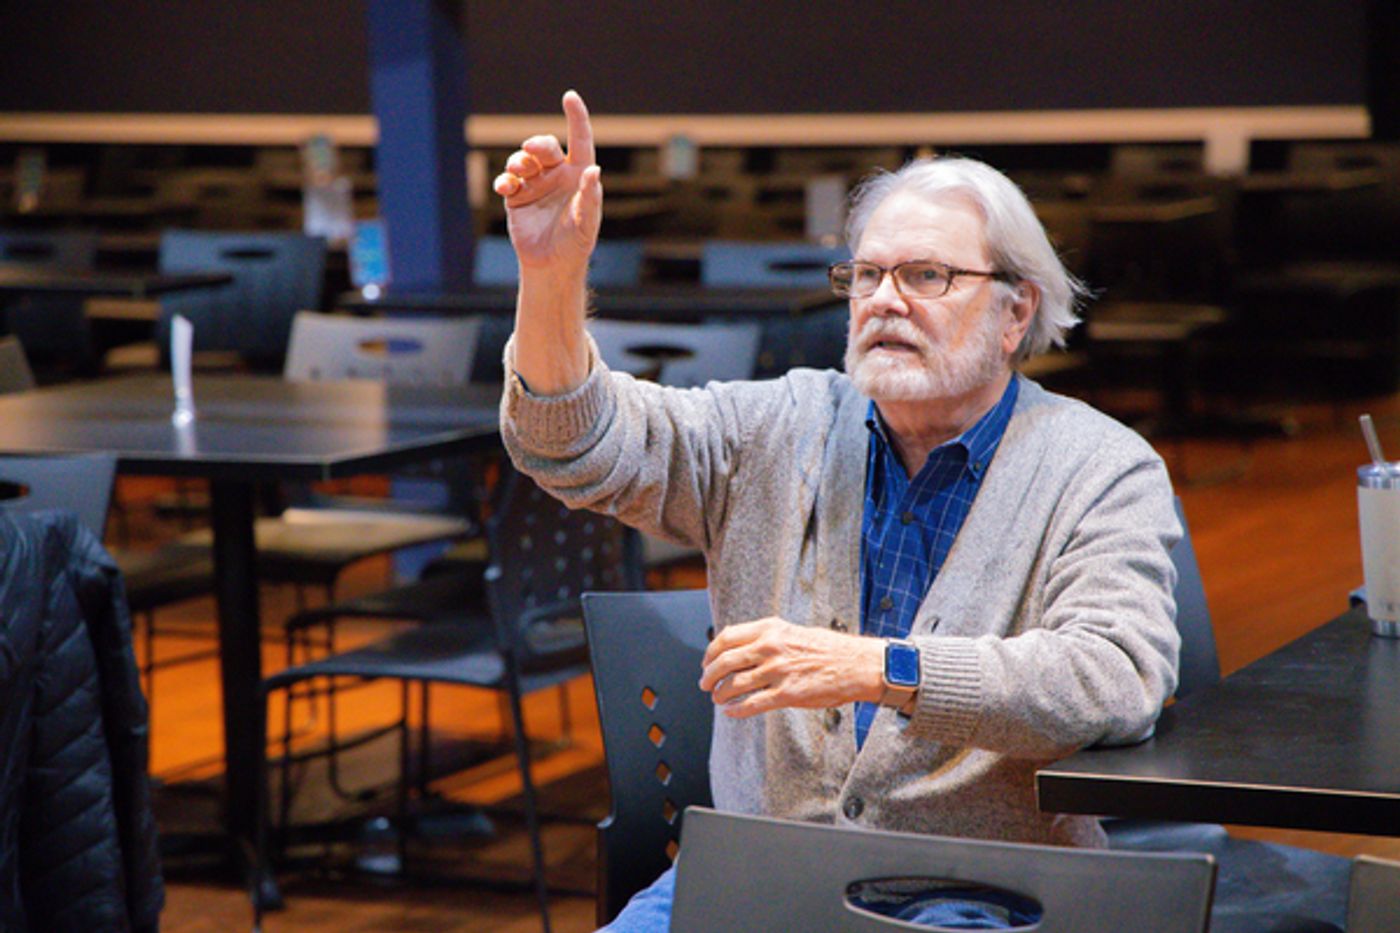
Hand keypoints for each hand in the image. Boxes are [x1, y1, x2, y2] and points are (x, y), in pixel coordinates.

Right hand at [493, 89, 600, 274]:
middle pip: (545, 147)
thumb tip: (593, 171)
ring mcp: (535, 184)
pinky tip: (505, 187)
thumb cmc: (575, 243)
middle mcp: (557, 175)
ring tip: (517, 174)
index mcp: (579, 175)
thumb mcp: (587, 222)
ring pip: (523, 160)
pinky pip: (507, 180)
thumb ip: (590, 197)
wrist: (551, 265)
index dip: (576, 117)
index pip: (579, 140)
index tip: (570, 97)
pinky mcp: (517, 197)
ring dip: (518, 161)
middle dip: (537, 144)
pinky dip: (504, 180)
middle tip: (530, 149)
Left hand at [699, 617, 885, 717]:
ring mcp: (778, 671)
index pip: (727, 637)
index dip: (711, 652)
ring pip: (734, 684)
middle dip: (709, 675)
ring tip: (717, 698)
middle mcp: (770, 647)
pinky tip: (730, 712)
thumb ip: (765, 637)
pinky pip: (752, 704)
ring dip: (720, 693)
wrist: (856, 664)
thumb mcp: (791, 631)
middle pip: (725, 661)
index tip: (707, 662)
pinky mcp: (787, 694)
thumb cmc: (827, 649)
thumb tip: (738, 646)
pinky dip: (736, 710)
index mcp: (770, 629)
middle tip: (705, 683)